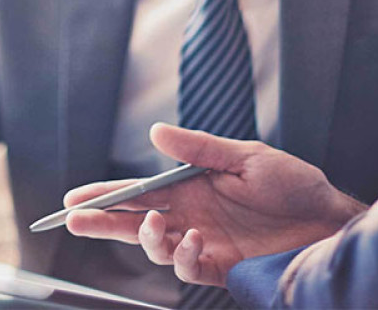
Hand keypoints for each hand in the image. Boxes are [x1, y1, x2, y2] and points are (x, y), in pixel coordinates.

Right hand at [64, 123, 365, 286]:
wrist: (325, 219)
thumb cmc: (288, 183)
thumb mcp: (243, 156)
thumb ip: (198, 148)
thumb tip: (155, 132)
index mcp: (189, 186)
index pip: (138, 190)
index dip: (105, 194)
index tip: (75, 198)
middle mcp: (189, 213)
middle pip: (134, 220)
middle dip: (102, 221)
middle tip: (73, 219)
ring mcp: (201, 240)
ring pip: (155, 245)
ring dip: (146, 236)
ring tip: (154, 223)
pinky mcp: (219, 265)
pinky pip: (188, 266)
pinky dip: (183, 255)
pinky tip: (194, 239)